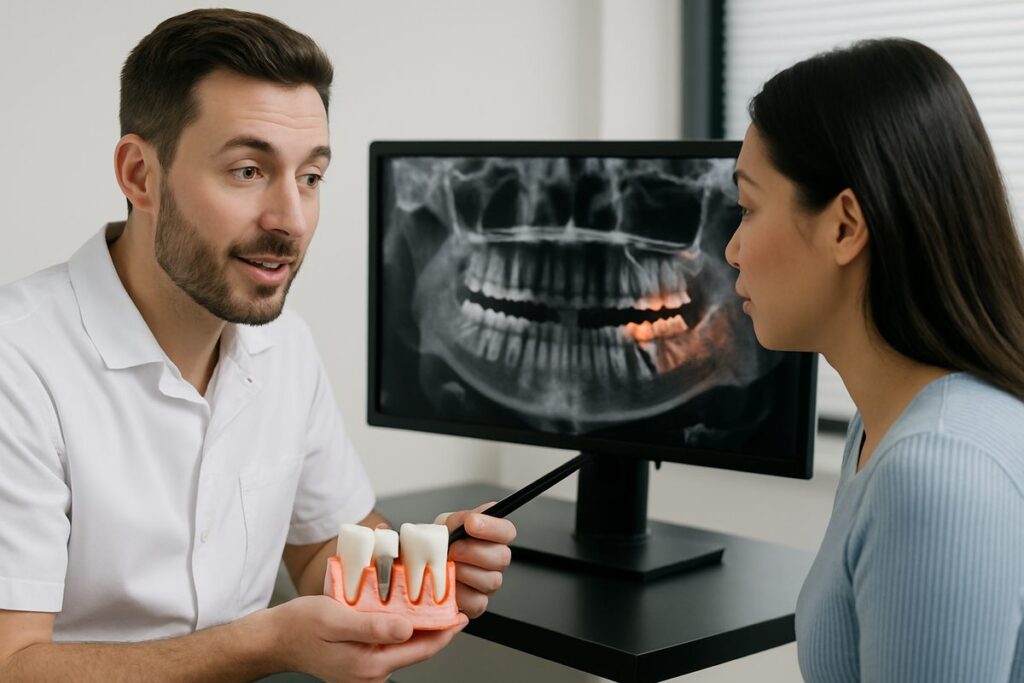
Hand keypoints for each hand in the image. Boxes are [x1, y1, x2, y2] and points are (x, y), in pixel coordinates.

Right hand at [265, 594, 467, 682]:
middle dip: (434, 624)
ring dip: (416, 622)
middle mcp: (371, 672)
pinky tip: (401, 607)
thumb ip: (373, 626)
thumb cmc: (299, 627)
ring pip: (403, 643)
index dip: (445, 630)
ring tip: (429, 599)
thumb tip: (408, 629)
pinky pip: (388, 642)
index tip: (460, 613)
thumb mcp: (336, 619)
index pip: (421, 649)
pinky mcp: (360, 659)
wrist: (274, 639)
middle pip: (416, 648)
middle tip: (449, 600)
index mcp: (369, 665)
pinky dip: (398, 624)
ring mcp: (366, 668)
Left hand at [436, 503, 516, 617]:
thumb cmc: (437, 544)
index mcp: (492, 537)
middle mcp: (495, 560)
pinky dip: (459, 593)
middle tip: (453, 548)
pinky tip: (447, 584)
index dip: (492, 527)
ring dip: (464, 572)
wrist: (421, 566)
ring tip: (447, 566)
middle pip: (502, 557)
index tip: (471, 523)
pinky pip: (477, 601)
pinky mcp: (478, 604)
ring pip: (491, 580)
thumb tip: (472, 519)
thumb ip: (461, 520)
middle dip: (474, 551)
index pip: (507, 531)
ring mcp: (488, 583)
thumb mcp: (446, 524)